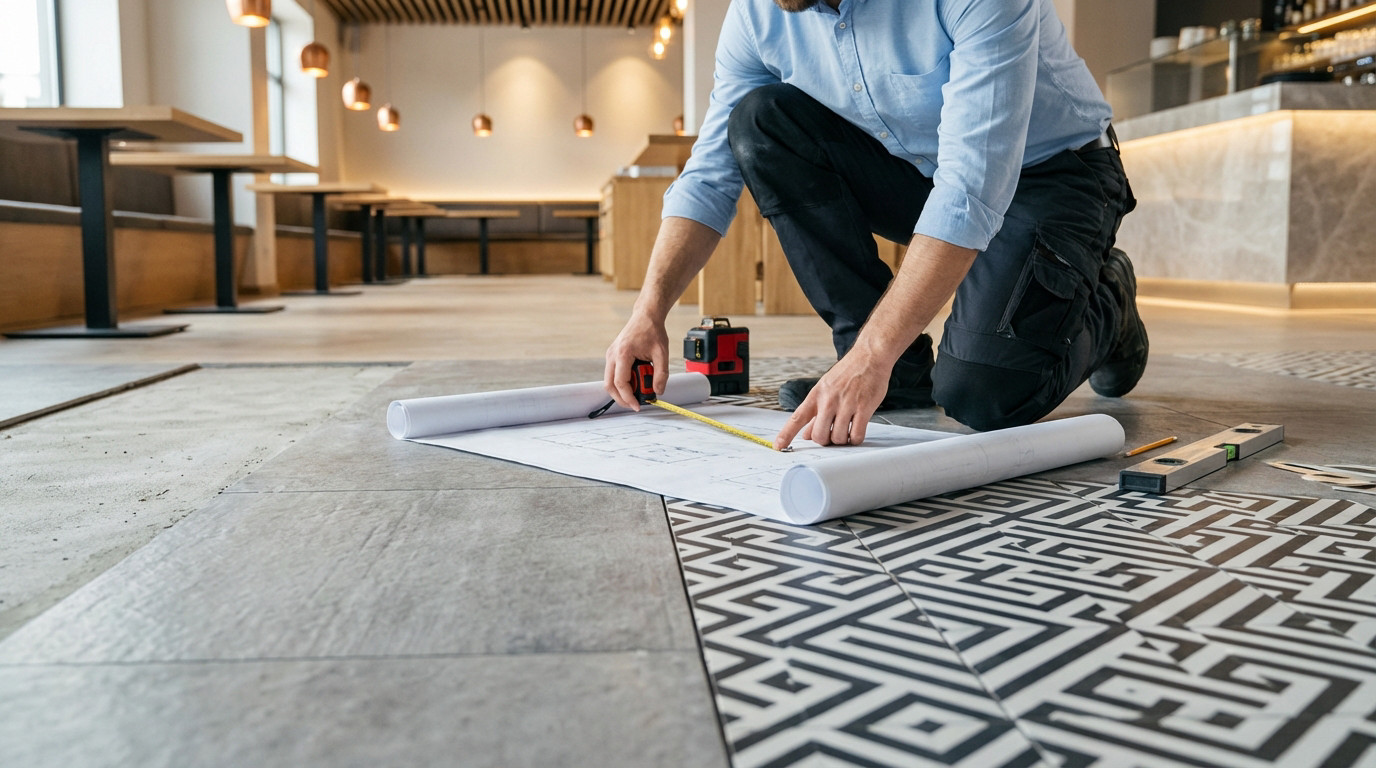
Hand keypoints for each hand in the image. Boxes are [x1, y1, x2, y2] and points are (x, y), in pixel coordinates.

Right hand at [604, 313, 668, 410]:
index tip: (637, 406)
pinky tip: (634, 383)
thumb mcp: (662, 353)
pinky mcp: (612, 356)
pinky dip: (621, 383)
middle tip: (634, 405)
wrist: (646, 316)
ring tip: (636, 394)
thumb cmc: (652, 331)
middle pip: (609, 385)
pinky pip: (612, 374)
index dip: (628, 397)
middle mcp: (612, 355)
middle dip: (621, 399)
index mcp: (623, 353)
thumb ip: (662, 374)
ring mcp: (610, 355)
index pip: (621, 383)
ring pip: (609, 381)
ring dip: (621, 391)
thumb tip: (659, 391)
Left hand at [774, 351, 888, 448]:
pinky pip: (856, 435)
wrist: (869, 356)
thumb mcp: (826, 388)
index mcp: (816, 395)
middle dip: (825, 441)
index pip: (797, 418)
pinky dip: (855, 439)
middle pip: (819, 435)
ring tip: (846, 431)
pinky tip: (856, 432)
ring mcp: (846, 404)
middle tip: (831, 435)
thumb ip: (816, 413)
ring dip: (842, 440)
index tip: (778, 447)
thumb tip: (806, 434)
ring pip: (838, 438)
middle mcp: (829, 400)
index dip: (786, 434)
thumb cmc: (848, 373)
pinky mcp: (864, 407)